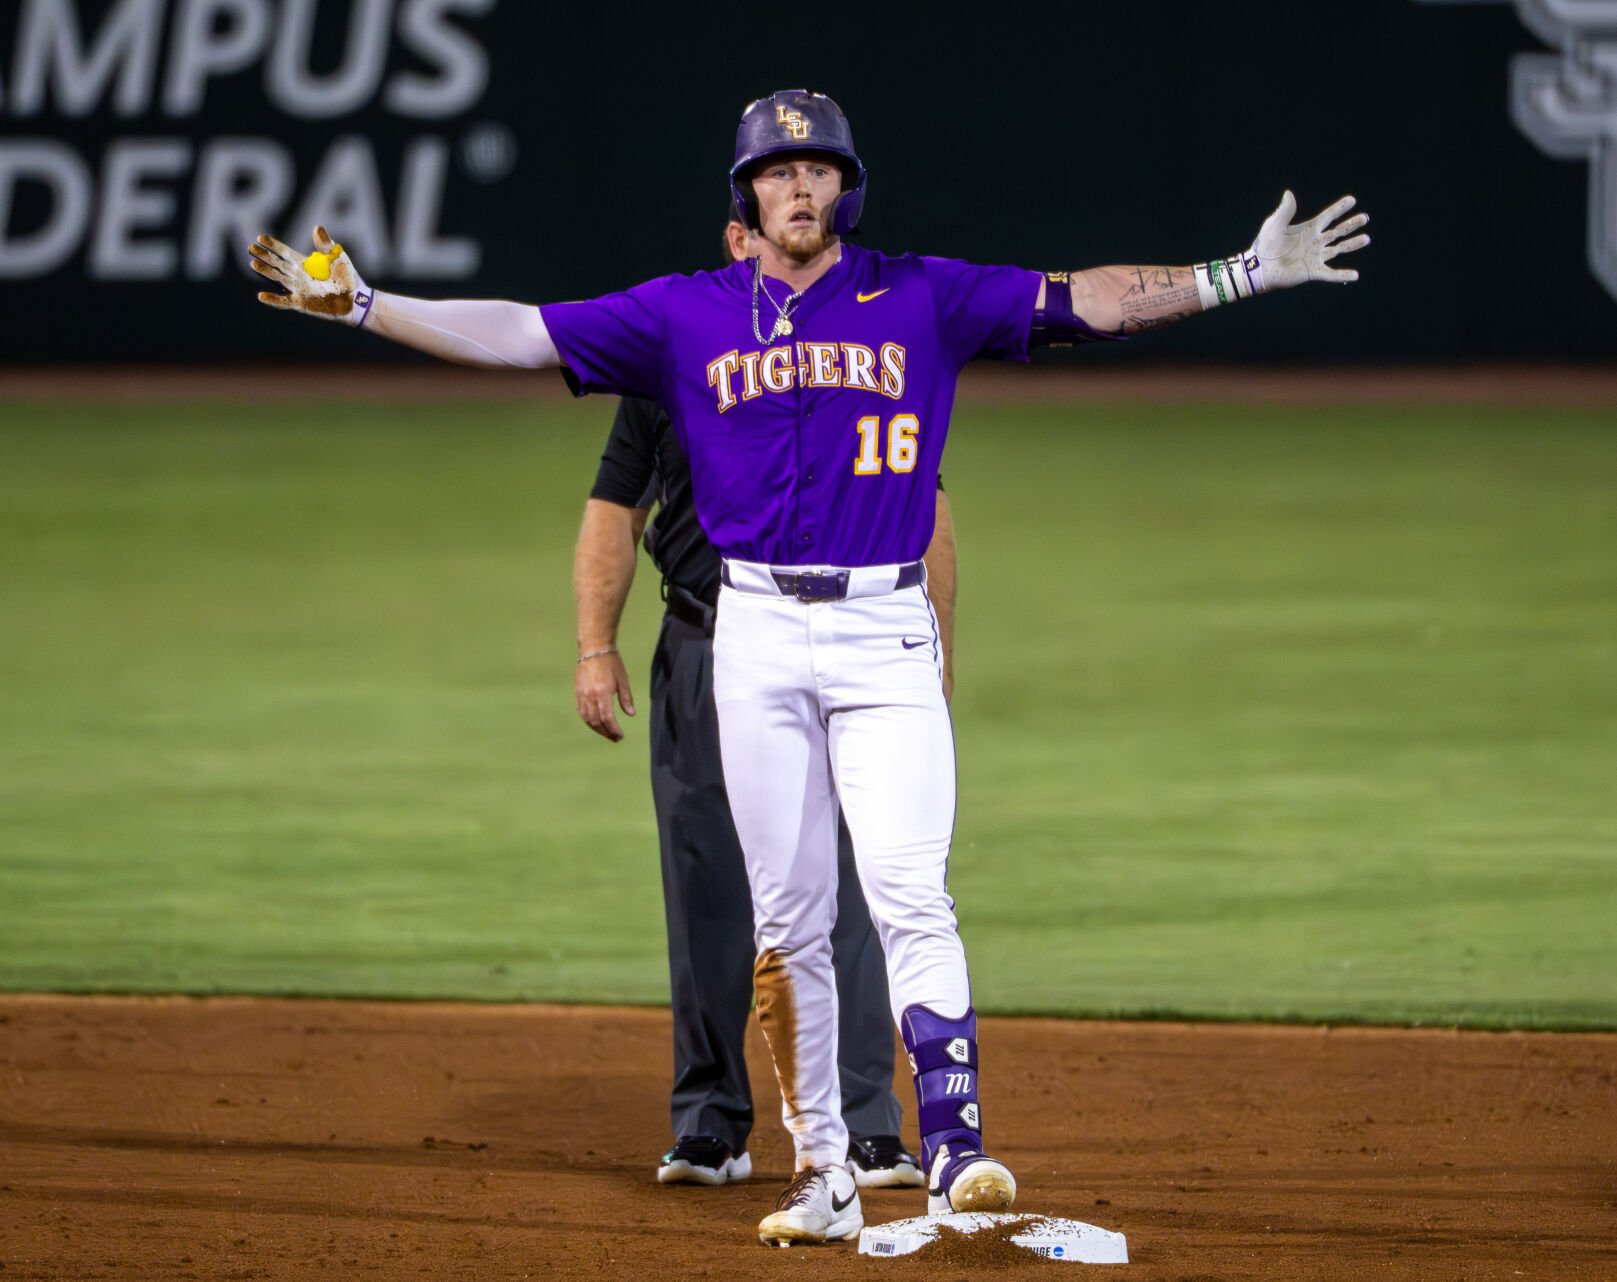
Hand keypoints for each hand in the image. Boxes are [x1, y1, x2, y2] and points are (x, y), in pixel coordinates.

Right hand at [250, 225, 372, 323]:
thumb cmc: (348, 277)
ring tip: (253, 264)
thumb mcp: (337, 258)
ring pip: (278, 279)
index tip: (260, 237)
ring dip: (266, 272)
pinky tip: (261, 295)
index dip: (273, 245)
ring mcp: (298, 290)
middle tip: (250, 247)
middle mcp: (298, 276)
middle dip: (264, 256)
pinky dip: (273, 300)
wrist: (357, 300)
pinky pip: (285, 302)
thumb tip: (317, 227)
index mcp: (304, 263)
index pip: (285, 252)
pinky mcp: (302, 304)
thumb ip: (326, 244)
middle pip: (277, 264)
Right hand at [575, 651, 635, 741]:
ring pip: (587, 719)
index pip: (607, 717)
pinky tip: (595, 724)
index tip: (620, 736)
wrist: (593, 649)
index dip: (614, 729)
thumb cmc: (611, 662)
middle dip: (606, 732)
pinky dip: (588, 721)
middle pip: (596, 721)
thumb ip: (626, 698)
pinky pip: (581, 712)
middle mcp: (590, 696)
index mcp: (602, 692)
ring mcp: (581, 695)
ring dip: (596, 729)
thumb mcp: (622, 679)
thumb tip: (631, 714)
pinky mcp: (577, 693)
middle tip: (615, 738)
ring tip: (606, 733)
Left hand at [1249, 192, 1369, 289]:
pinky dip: (1342, 276)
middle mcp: (1314, 242)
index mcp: (1308, 229)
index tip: (1352, 200)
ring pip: (1338, 249)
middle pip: (1338, 231)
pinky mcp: (1312, 272)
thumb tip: (1289, 193)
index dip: (1339, 208)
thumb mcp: (1274, 225)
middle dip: (1351, 224)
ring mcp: (1315, 257)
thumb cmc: (1265, 245)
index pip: (1328, 216)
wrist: (1258, 268)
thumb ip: (1284, 211)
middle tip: (1364, 218)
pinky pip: (1330, 274)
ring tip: (1366, 238)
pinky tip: (1355, 275)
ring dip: (1352, 244)